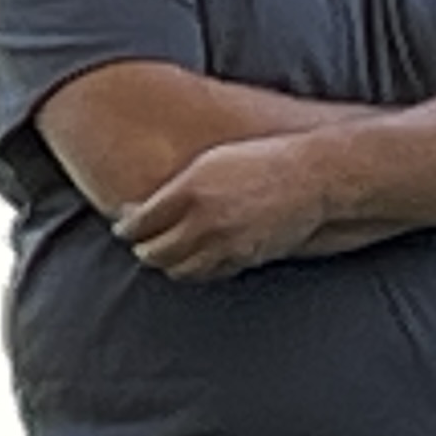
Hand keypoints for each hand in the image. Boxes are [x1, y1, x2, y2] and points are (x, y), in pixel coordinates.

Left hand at [113, 132, 336, 279]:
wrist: (312, 177)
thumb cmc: (258, 161)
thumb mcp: (209, 163)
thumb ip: (174, 188)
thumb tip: (140, 208)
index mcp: (189, 190)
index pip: (139, 223)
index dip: (126, 228)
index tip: (123, 226)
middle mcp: (204, 221)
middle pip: (153, 252)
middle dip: (142, 249)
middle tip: (140, 244)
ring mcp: (225, 243)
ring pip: (178, 270)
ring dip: (167, 264)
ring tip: (165, 254)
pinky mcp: (244, 258)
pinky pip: (208, 274)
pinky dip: (195, 270)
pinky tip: (194, 258)